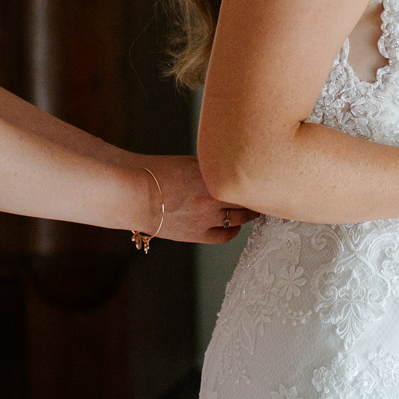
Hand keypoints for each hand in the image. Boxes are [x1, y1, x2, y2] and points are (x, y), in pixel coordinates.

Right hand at [142, 154, 257, 244]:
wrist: (135, 195)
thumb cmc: (158, 173)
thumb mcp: (191, 163)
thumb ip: (213, 169)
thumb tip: (230, 171)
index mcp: (212, 177)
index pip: (245, 179)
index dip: (257, 178)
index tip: (263, 176)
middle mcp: (213, 198)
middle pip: (247, 200)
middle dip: (256, 197)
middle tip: (264, 193)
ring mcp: (206, 219)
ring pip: (240, 219)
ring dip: (249, 214)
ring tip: (254, 209)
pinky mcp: (197, 235)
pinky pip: (224, 236)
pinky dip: (233, 230)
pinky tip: (236, 225)